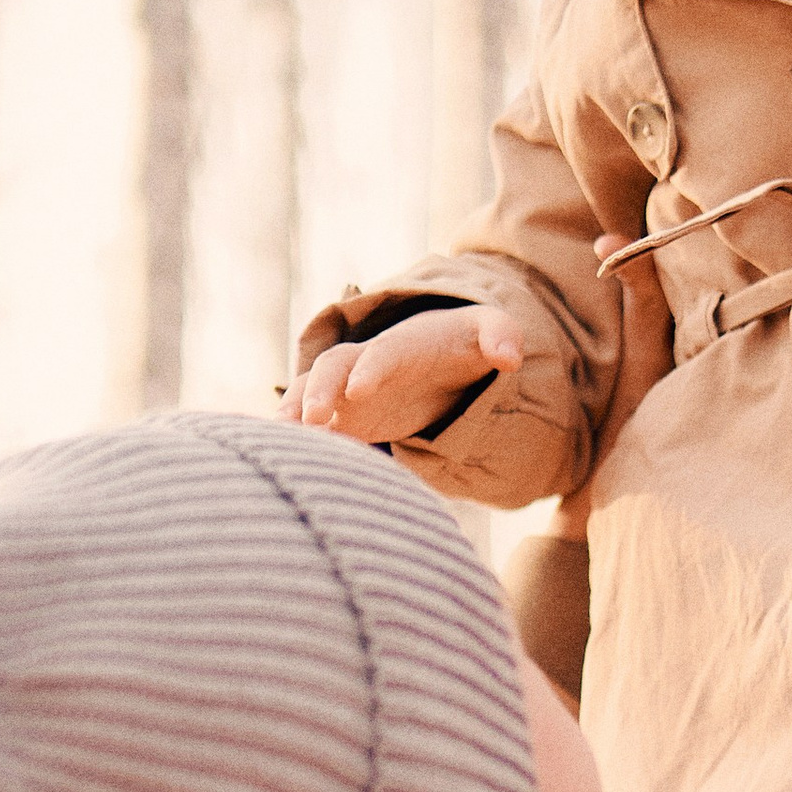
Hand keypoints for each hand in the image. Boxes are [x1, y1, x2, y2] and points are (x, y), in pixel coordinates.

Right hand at [285, 305, 522, 443]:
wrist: (435, 354)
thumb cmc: (462, 344)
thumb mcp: (488, 333)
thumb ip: (501, 336)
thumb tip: (510, 357)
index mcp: (402, 345)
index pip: (383, 352)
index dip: (371, 368)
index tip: (359, 392)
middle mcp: (367, 363)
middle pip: (333, 366)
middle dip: (319, 389)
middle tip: (314, 420)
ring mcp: (349, 387)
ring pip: (310, 390)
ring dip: (294, 410)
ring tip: (280, 438)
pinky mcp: (343, 414)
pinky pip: (310, 420)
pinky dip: (295, 435)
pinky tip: (280, 457)